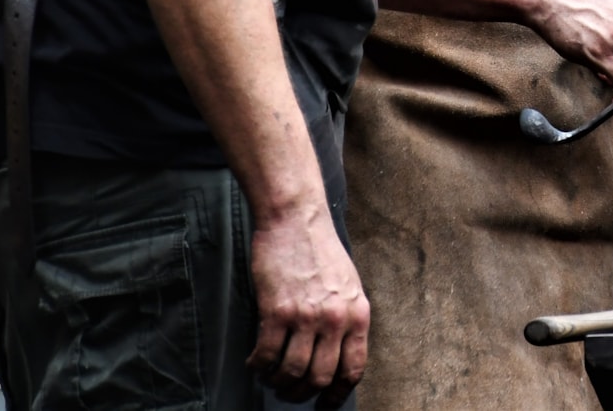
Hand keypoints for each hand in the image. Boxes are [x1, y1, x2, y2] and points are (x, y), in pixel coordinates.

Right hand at [247, 207, 370, 406]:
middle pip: (319, 377)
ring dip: (278, 382)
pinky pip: (266, 355)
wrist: (296, 220)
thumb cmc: (320, 251)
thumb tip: (337, 355)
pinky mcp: (277, 311)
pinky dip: (258, 366)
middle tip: (288, 391)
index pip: (353, 370)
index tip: (322, 404)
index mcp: (358, 315)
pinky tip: (254, 363)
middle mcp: (335, 319)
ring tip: (270, 377)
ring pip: (292, 372)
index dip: (335, 394)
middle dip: (301, 393)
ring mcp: (306, 316)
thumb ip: (346, 319)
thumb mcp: (349, 286)